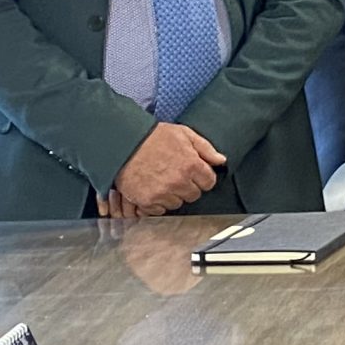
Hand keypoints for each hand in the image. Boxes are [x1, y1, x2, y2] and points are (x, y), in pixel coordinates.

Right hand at [111, 122, 225, 214]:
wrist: (123, 143)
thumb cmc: (152, 137)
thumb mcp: (183, 134)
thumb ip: (206, 148)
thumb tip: (221, 161)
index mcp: (192, 165)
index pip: (209, 182)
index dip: (202, 177)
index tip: (195, 174)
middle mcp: (179, 181)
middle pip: (194, 195)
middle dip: (188, 186)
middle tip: (175, 175)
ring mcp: (163, 193)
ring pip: (177, 203)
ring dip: (172, 195)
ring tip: (161, 180)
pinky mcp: (147, 201)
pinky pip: (160, 210)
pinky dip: (157, 202)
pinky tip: (152, 188)